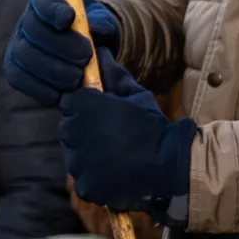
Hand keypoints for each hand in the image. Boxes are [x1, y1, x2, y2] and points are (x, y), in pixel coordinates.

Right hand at [4, 0, 123, 107]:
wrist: (88, 56)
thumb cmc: (96, 33)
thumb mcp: (104, 24)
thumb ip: (102, 24)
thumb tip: (95, 30)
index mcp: (47, 1)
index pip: (44, 1)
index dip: (52, 10)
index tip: (69, 18)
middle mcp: (27, 21)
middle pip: (34, 30)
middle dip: (60, 45)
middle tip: (85, 57)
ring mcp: (17, 46)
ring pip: (24, 56)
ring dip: (52, 69)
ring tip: (78, 78)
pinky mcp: (14, 70)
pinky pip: (19, 78)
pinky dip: (39, 88)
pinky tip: (60, 95)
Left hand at [61, 85, 196, 215]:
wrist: (170, 163)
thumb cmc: (153, 125)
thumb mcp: (136, 95)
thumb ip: (114, 76)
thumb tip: (100, 53)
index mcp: (81, 106)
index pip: (69, 104)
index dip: (85, 109)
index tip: (102, 116)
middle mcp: (71, 132)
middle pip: (68, 130)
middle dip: (84, 132)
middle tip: (112, 138)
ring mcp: (76, 161)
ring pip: (74, 157)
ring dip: (89, 157)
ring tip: (116, 158)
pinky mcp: (84, 185)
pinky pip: (84, 181)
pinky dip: (96, 180)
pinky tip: (115, 176)